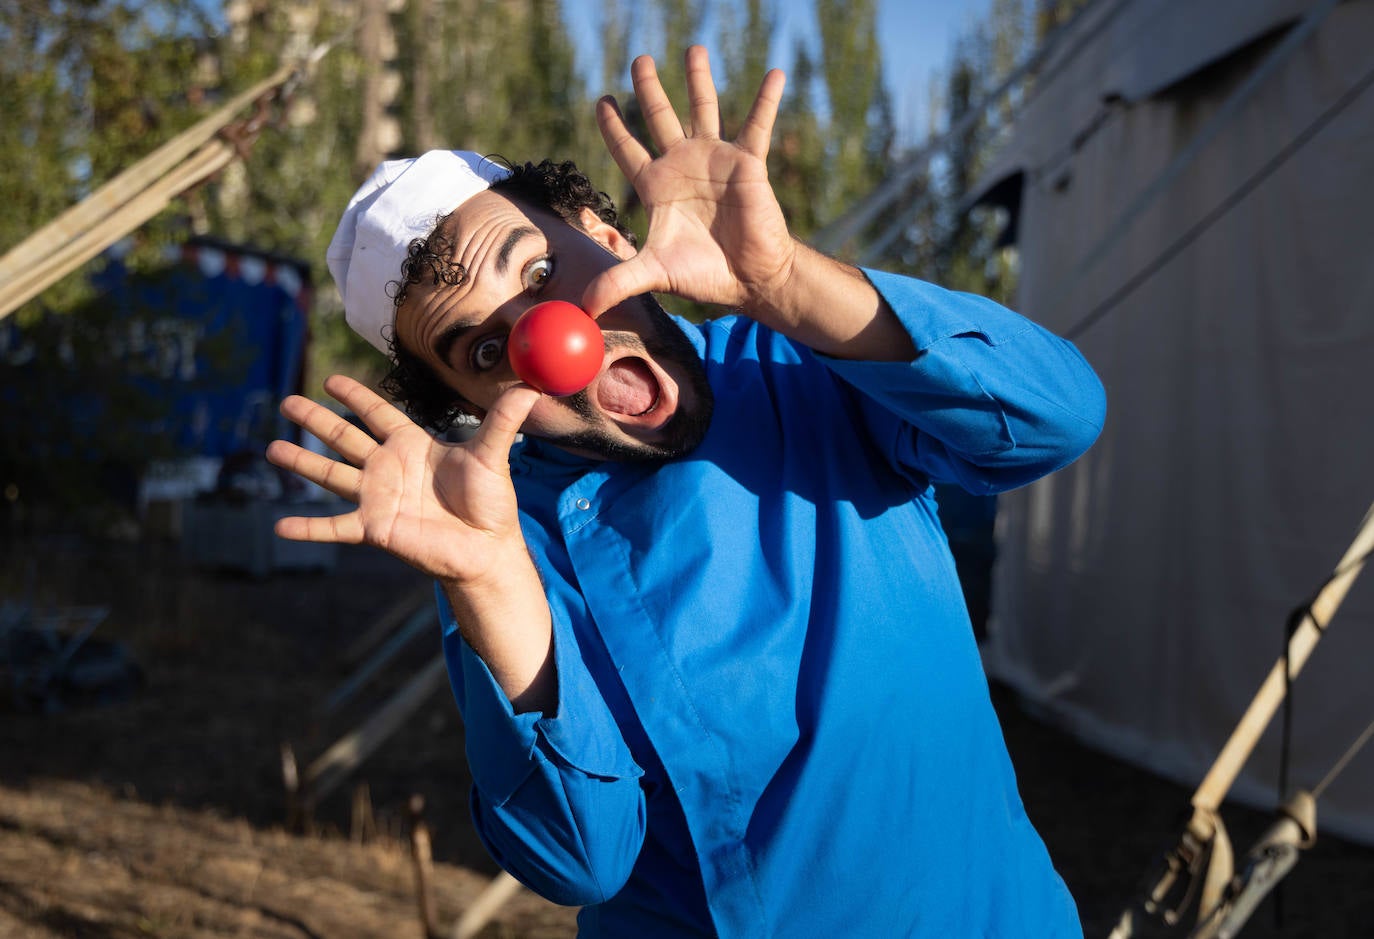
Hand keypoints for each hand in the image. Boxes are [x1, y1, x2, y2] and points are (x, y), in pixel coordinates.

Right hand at [265, 374, 539, 589]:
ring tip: (272, 448)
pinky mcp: (375, 528)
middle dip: (316, 420)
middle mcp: (389, 468)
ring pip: (332, 475)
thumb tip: (532, 387)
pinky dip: (309, 529)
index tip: (331, 379)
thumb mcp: (494, 456)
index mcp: (412, 445)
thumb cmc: (490, 502)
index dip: (356, 396)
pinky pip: (335, 528)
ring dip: (302, 463)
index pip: (378, 414)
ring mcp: (378, 498)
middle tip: (287, 402)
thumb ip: (504, 421)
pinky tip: (280, 526)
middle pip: (345, 438)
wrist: (487, 549)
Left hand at [583, 45, 794, 324]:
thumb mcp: (654, 274)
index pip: (628, 148)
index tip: (603, 100)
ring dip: (698, 78)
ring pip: (704, 108)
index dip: (614, 125)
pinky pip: (757, 125)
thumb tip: (585, 309)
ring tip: (693, 47)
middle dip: (649, 88)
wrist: (748, 278)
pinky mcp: (748, 164)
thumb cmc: (702, 274)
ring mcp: (715, 160)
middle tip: (639, 59)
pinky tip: (775, 73)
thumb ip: (618, 282)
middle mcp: (683, 165)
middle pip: (660, 116)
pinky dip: (766, 99)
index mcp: (657, 186)